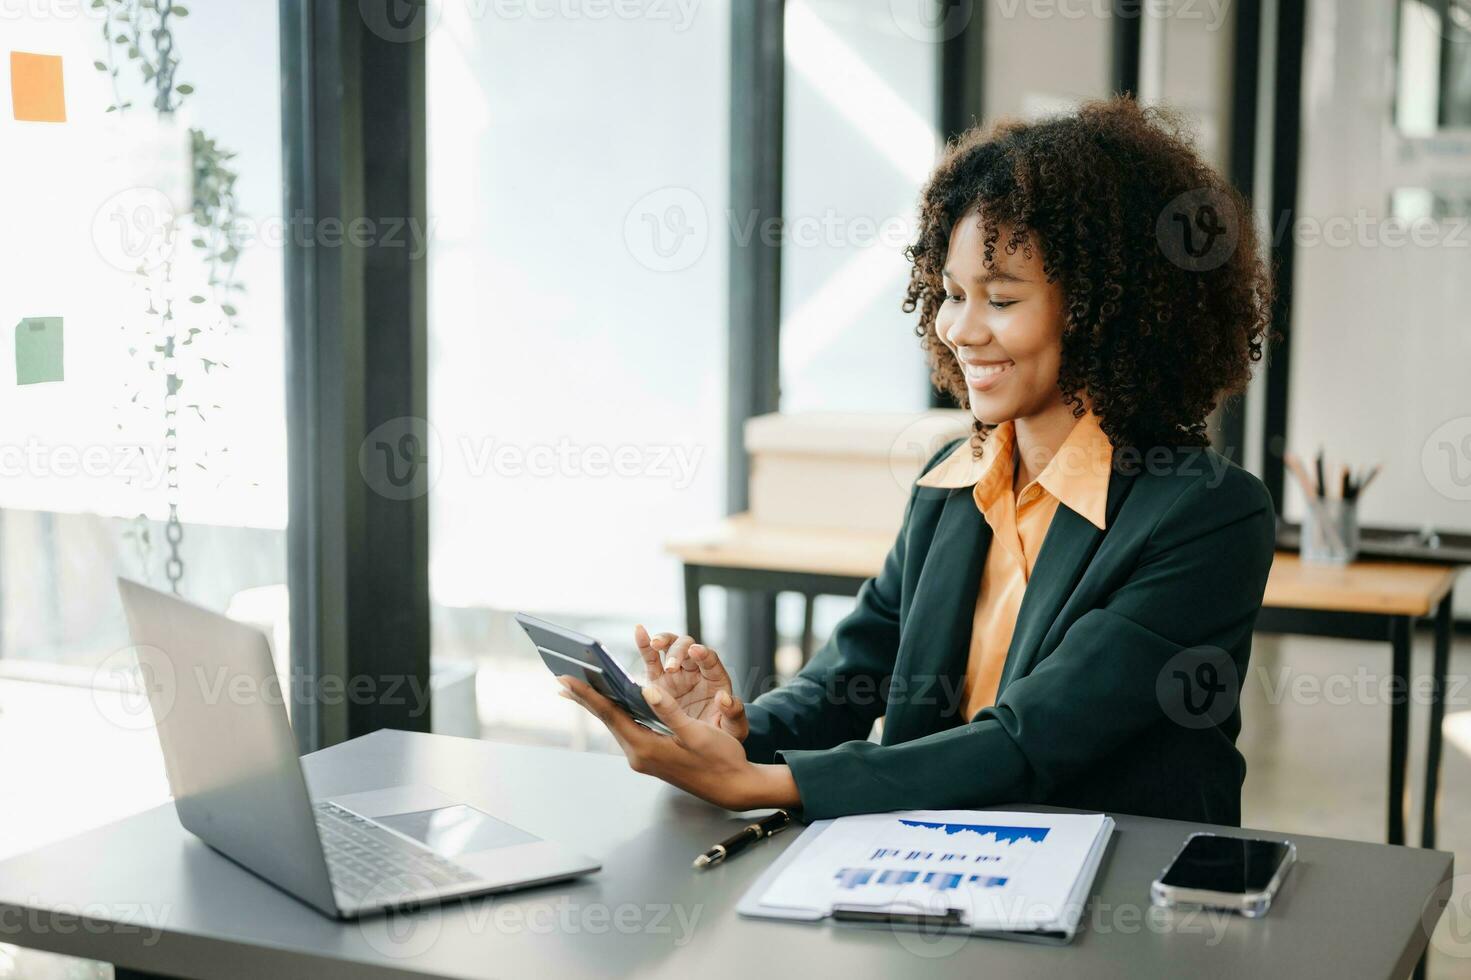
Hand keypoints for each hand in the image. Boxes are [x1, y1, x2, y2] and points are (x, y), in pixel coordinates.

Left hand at [556, 674, 797, 811]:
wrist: (733, 787)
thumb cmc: (720, 759)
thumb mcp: (697, 733)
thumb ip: (669, 711)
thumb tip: (646, 689)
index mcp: (646, 748)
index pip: (610, 715)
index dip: (587, 695)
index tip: (565, 679)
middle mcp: (639, 755)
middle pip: (606, 719)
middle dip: (585, 698)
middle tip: (561, 679)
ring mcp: (643, 758)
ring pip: (615, 724)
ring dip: (599, 705)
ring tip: (580, 688)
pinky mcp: (650, 757)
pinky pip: (626, 729)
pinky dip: (615, 714)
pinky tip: (611, 704)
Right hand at [634, 625, 748, 740]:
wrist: (705, 742)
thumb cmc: (722, 732)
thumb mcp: (733, 728)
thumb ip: (733, 714)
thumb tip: (725, 698)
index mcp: (715, 679)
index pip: (710, 660)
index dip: (704, 654)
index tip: (697, 651)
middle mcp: (695, 670)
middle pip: (688, 648)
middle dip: (679, 652)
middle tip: (671, 665)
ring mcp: (676, 673)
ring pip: (670, 646)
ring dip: (663, 641)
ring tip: (655, 645)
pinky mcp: (658, 679)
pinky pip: (651, 658)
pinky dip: (645, 643)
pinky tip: (639, 630)